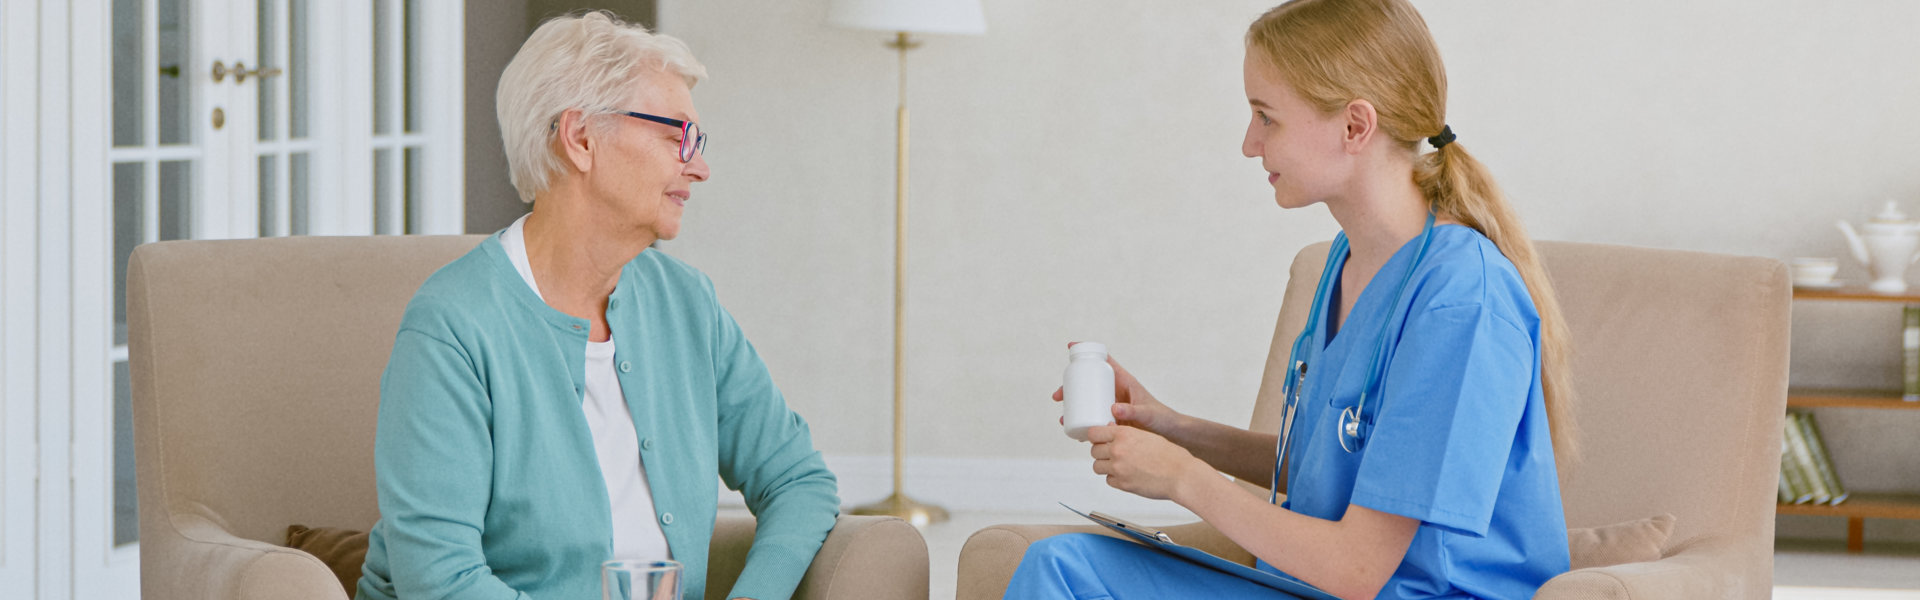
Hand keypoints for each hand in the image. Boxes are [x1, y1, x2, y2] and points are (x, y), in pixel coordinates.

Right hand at [1051, 342, 1182, 434]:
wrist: (1168, 434)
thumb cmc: (1161, 419)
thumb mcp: (1147, 414)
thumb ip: (1133, 411)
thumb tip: (1113, 409)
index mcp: (1124, 381)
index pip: (1104, 361)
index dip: (1088, 352)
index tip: (1071, 347)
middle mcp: (1115, 391)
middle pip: (1089, 382)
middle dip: (1070, 387)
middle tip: (1058, 396)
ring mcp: (1111, 405)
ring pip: (1087, 400)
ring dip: (1072, 407)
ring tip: (1063, 418)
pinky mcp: (1111, 419)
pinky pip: (1092, 416)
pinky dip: (1081, 421)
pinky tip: (1073, 431)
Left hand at [1085, 425, 1206, 501]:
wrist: (1181, 475)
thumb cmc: (1171, 456)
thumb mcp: (1148, 435)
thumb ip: (1127, 434)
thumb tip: (1111, 430)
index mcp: (1124, 434)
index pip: (1094, 433)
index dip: (1096, 436)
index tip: (1098, 439)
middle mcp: (1118, 450)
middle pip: (1094, 451)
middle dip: (1101, 452)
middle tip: (1111, 453)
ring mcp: (1118, 468)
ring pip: (1097, 467)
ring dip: (1105, 466)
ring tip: (1118, 466)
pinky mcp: (1122, 484)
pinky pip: (1109, 480)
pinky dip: (1114, 479)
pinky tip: (1126, 475)